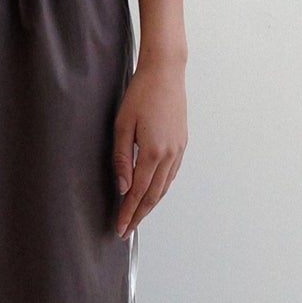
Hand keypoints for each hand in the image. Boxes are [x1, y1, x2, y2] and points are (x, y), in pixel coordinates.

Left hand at [112, 55, 187, 236]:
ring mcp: (179, 149)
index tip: (120, 228)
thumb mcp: (122, 125)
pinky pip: (172, 174)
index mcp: (153, 152)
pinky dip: (161, 188)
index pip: (139, 192)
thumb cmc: (141, 94)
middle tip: (126, 230)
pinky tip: (153, 193)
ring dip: (151, 204)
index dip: (128, 212)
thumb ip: (122, 158)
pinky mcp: (182, 143)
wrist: (166, 72)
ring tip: (137, 216)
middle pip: (154, 195)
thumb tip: (124, 187)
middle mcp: (170, 154)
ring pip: (165, 186)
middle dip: (139, 214)